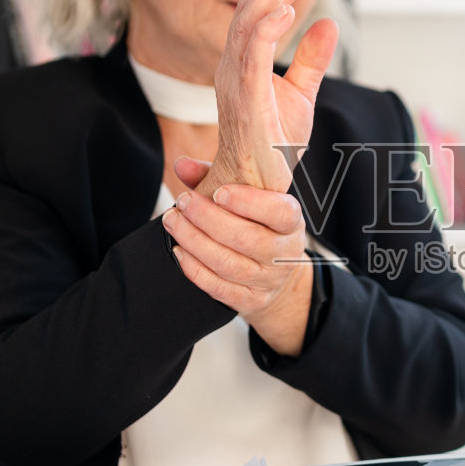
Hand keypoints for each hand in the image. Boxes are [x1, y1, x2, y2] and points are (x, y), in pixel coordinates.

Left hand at [163, 157, 314, 356]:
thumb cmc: (257, 224)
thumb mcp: (249, 198)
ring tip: (173, 223)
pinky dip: (195, 270)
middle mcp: (283, 253)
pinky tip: (179, 251)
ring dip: (194, 242)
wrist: (276, 273)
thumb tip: (182, 164)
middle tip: (182, 203)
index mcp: (291, 222)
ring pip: (228, 264)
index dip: (249, 203)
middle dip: (207, 219)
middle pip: (247, 239)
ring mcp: (268, 280)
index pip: (280, 212)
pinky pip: (220, 288)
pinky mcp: (251, 300)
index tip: (219, 192)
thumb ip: (218, 176)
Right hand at [205, 0, 338, 195]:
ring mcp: (235, 80)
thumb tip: (327, 24)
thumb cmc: (272, 145)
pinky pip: (251, 57)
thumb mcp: (301, 95)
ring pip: (248, 22)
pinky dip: (267, 30)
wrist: (255, 188)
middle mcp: (233, 64)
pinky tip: (288, 10)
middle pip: (251, 5)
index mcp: (244, 60)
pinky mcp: (245, 100)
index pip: (262, 9)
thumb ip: (311, 60)